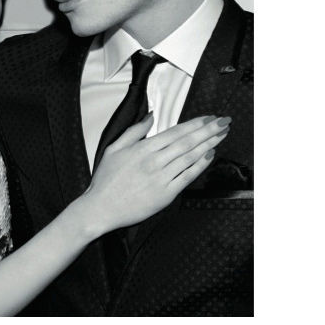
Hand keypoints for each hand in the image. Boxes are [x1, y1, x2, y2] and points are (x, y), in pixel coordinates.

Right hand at [81, 115, 229, 235]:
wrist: (101, 208)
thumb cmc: (106, 181)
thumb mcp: (114, 148)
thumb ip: (134, 131)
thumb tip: (150, 116)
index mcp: (143, 148)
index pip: (176, 132)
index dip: (195, 124)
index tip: (209, 118)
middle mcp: (154, 161)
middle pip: (188, 142)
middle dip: (209, 130)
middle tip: (223, 122)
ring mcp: (161, 178)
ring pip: (190, 157)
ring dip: (209, 145)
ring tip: (222, 136)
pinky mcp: (165, 194)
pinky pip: (187, 177)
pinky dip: (200, 166)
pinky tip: (209, 156)